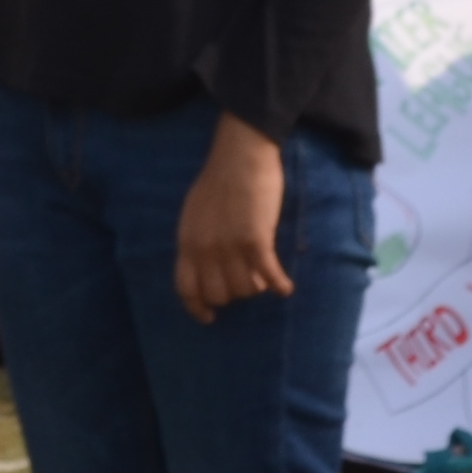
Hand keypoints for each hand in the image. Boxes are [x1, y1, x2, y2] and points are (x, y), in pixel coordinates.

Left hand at [172, 117, 292, 324]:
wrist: (240, 155)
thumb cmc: (218, 180)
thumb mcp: (194, 214)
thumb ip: (197, 241)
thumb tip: (205, 266)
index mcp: (187, 241)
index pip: (186, 288)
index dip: (198, 308)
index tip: (209, 317)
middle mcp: (205, 249)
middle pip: (220, 294)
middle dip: (234, 294)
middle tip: (246, 282)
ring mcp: (230, 246)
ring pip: (246, 289)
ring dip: (257, 287)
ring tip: (264, 274)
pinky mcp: (256, 240)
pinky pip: (269, 275)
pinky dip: (280, 284)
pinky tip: (285, 288)